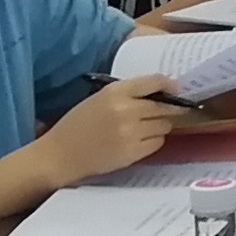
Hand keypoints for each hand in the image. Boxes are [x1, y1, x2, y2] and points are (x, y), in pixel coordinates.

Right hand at [38, 75, 194, 186]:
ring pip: (165, 126)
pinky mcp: (133, 153)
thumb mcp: (99, 98)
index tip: (174, 88)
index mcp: (115, 92)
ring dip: (161, 126)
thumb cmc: (78, 124)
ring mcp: (132, 133)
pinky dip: (154, 141)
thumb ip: (127, 93)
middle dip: (169, 108)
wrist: (61, 154)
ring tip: (146, 128)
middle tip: (168, 111)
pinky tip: (140, 140)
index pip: (154, 82)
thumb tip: (159, 91)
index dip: (169, 85)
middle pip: (165, 106)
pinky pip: (158, 143)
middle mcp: (127, 110)